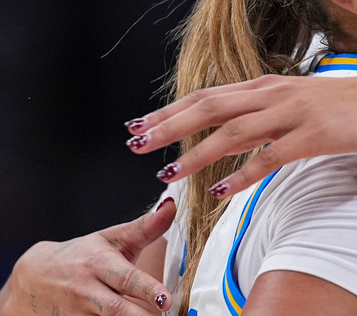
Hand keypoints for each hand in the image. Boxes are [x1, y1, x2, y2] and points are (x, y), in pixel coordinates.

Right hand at [0, 199, 174, 315]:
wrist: (29, 279)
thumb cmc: (79, 256)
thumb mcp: (109, 239)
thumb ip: (144, 228)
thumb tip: (172, 207)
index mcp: (98, 264)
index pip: (126, 278)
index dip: (147, 290)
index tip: (166, 300)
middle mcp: (85, 290)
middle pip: (117, 309)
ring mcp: (74, 313)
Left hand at [124, 73, 356, 197]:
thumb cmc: (348, 104)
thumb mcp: (298, 102)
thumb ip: (263, 114)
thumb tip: (226, 133)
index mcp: (270, 85)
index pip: (209, 95)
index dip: (171, 109)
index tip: (140, 124)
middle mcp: (276, 94)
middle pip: (211, 107)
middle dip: (169, 126)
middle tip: (136, 143)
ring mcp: (294, 113)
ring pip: (234, 132)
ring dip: (197, 154)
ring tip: (169, 174)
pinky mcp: (314, 136)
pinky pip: (271, 157)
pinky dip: (244, 175)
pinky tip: (223, 191)